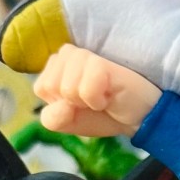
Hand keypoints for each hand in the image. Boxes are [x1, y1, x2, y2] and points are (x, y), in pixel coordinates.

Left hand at [35, 44, 160, 137]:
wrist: (138, 118)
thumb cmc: (105, 115)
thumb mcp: (71, 124)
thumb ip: (53, 119)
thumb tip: (61, 105)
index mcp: (57, 66)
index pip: (41, 87)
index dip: (60, 105)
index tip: (81, 104)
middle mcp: (69, 55)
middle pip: (51, 86)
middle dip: (72, 103)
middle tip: (93, 100)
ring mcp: (84, 56)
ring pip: (66, 88)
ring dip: (86, 102)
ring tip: (103, 97)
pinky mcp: (100, 64)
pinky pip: (85, 90)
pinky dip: (97, 101)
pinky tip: (110, 96)